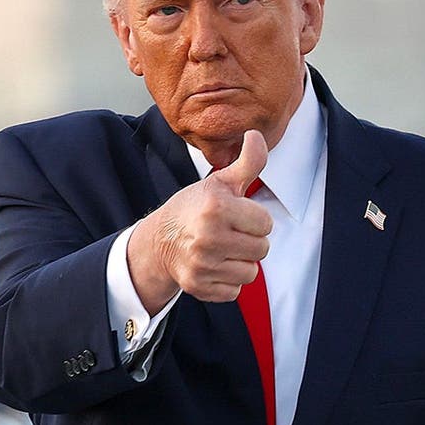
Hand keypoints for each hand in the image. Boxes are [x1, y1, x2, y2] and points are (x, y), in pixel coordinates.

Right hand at [127, 130, 272, 313]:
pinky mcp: (198, 285)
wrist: (158, 240)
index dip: (254, 219)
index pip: (266, 224)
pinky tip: (214, 265)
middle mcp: (208, 237)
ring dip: (240, 262)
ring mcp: (202, 264)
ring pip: (250, 272)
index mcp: (216, 208)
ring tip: (222, 249)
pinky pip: (234, 290)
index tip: (236, 215)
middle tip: (229, 233)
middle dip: (249, 240)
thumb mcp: (219, 182)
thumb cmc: (194, 207)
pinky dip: (227, 280)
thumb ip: (247, 162)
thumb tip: (256, 134)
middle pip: (261, 249)